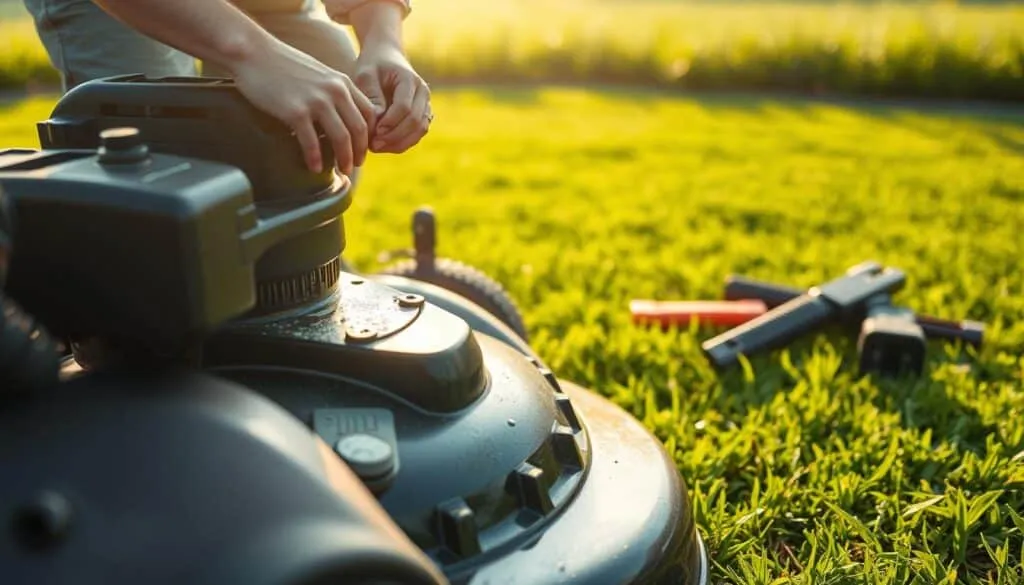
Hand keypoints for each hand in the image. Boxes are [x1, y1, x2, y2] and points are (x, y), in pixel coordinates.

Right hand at [231, 37, 376, 174]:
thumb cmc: (283, 65)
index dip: (369, 135)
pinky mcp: (296, 111)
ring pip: (342, 138)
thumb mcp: (319, 73)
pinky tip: (314, 168)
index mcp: (342, 83)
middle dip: (360, 152)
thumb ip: (334, 92)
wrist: (253, 53)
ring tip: (342, 171)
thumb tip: (341, 115)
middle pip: (359, 129)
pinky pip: (312, 142)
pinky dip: (315, 159)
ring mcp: (316, 101)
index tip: (363, 148)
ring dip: (344, 159)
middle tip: (355, 166)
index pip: (369, 114)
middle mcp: (335, 91)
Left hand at [353, 42, 431, 153]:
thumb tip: (378, 124)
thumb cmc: (372, 66)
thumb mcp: (365, 76)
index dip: (390, 123)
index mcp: (410, 79)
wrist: (386, 57)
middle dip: (394, 137)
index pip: (405, 107)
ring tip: (376, 148)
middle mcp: (423, 92)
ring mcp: (426, 104)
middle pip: (415, 122)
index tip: (372, 133)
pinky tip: (383, 146)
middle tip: (372, 146)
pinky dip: (401, 143)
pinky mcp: (423, 115)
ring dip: (399, 143)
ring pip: (419, 131)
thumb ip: (372, 98)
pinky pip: (416, 134)